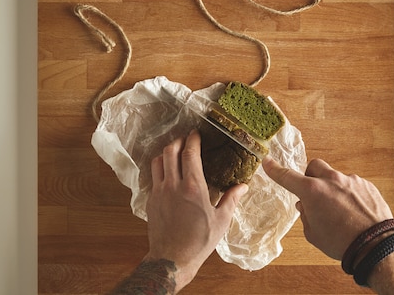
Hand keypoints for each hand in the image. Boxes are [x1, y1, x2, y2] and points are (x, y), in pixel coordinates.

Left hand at [145, 129, 248, 289]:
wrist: (172, 259)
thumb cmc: (199, 241)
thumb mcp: (221, 220)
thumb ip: (231, 199)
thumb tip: (243, 186)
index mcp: (193, 187)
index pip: (190, 153)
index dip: (193, 139)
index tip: (197, 134)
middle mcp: (173, 185)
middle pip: (170, 151)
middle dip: (178, 141)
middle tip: (186, 139)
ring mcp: (159, 192)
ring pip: (158, 161)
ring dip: (166, 152)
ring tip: (175, 152)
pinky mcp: (151, 200)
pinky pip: (153, 176)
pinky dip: (160, 167)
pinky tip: (168, 172)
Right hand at [262, 157, 392, 260]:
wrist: (376, 245)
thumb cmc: (342, 242)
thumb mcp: (314, 233)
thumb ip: (306, 215)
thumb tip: (305, 206)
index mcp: (312, 191)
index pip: (287, 176)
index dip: (275, 170)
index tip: (268, 163)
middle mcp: (331, 180)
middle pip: (314, 166)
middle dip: (311, 176)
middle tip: (313, 192)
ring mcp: (350, 180)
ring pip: (335, 177)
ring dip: (333, 188)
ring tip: (340, 210)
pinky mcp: (366, 185)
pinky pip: (352, 185)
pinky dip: (349, 195)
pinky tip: (354, 212)